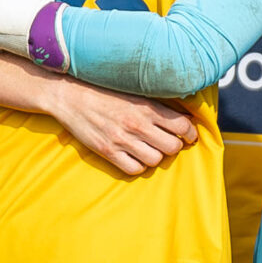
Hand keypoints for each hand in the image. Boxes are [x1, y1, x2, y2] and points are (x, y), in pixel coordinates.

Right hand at [49, 82, 200, 175]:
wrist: (70, 96)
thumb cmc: (104, 92)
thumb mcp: (134, 93)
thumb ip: (156, 106)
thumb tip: (183, 118)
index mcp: (147, 107)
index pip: (183, 126)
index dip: (190, 134)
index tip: (188, 136)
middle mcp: (138, 124)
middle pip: (173, 147)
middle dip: (173, 146)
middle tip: (166, 142)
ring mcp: (122, 139)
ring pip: (155, 160)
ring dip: (155, 157)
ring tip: (148, 149)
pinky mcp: (108, 151)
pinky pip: (135, 169)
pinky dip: (137, 166)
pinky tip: (133, 157)